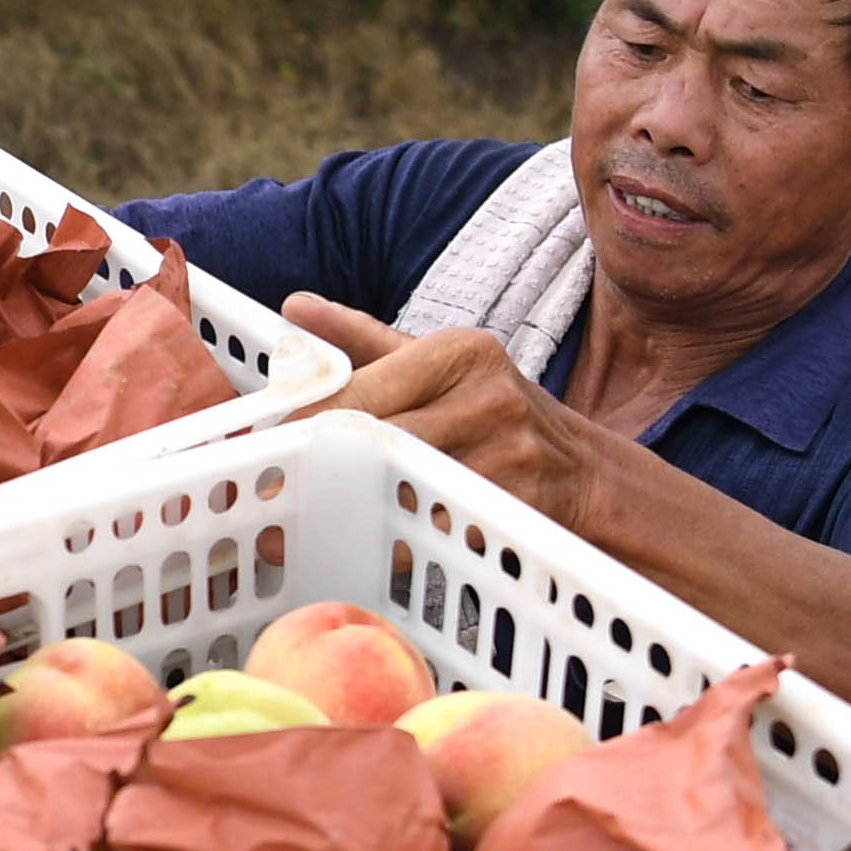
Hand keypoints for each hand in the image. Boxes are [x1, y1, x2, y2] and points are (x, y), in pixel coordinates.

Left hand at [286, 295, 603, 515]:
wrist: (585, 472)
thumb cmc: (496, 410)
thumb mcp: (440, 361)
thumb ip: (363, 338)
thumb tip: (294, 307)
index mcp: (459, 351)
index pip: (360, 386)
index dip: (304, 421)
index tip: (265, 444)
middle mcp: (485, 398)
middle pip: (374, 435)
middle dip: (314, 466)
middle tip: (267, 492)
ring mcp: (502, 456)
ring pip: (397, 484)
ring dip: (342, 507)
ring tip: (292, 524)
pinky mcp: (508, 508)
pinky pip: (427, 528)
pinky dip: (387, 538)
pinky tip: (354, 543)